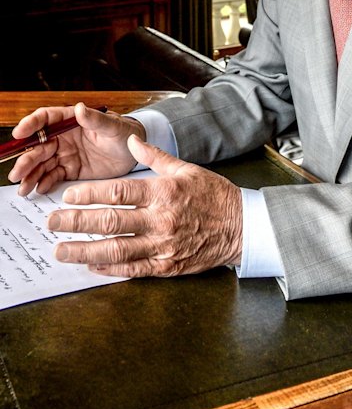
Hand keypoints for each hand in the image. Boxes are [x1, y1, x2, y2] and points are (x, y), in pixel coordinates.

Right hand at [8, 102, 143, 195]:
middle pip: (39, 146)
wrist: (134, 154)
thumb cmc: (125, 133)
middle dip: (26, 159)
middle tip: (17, 172)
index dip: (31, 125)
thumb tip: (80, 108)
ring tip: (23, 187)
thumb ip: (95, 119)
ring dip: (30, 174)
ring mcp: (65, 154)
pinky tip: (39, 189)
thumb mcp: (113, 126)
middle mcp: (64, 137)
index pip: (46, 119)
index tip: (19, 133)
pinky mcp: (71, 170)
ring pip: (42, 164)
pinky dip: (44, 182)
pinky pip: (54, 176)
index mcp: (71, 121)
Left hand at [46, 135, 242, 276]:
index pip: (118, 192)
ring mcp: (163, 246)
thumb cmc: (214, 195)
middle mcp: (161, 220)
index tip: (68, 195)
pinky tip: (90, 266)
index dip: (89, 194)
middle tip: (52, 223)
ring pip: (116, 250)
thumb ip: (155, 155)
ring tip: (61, 250)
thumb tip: (132, 139)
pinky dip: (109, 268)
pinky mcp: (167, 266)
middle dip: (76, 222)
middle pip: (110, 222)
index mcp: (164, 192)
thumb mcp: (186, 168)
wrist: (241, 227)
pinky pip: (132, 269)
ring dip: (84, 251)